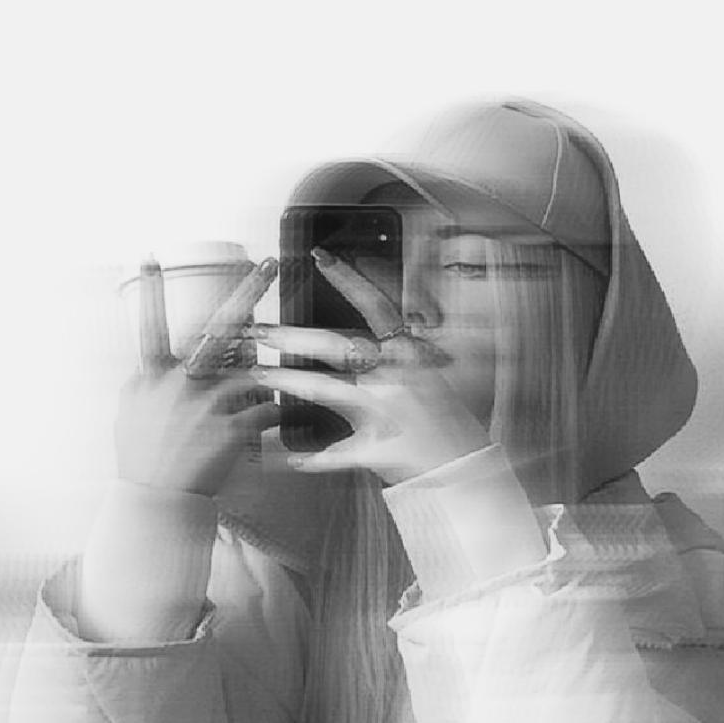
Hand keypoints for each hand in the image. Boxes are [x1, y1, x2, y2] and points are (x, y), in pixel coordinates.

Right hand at [116, 258, 279, 496]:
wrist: (156, 503)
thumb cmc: (143, 457)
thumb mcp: (133, 411)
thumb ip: (152, 379)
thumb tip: (167, 357)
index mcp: (152, 375)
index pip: (148, 325)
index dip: (150, 291)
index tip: (151, 256)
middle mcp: (180, 382)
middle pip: (219, 328)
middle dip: (247, 292)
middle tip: (269, 263)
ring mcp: (206, 404)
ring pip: (255, 372)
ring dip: (265, 381)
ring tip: (258, 396)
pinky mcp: (230, 429)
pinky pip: (268, 408)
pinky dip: (275, 413)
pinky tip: (272, 424)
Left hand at [249, 249, 489, 484]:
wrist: (465, 464)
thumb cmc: (447, 417)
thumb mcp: (435, 368)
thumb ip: (404, 342)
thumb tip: (382, 316)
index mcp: (411, 354)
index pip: (378, 306)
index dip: (349, 280)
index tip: (320, 258)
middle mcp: (396, 378)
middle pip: (337, 347)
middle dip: (293, 336)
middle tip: (260, 330)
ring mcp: (384, 414)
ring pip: (327, 391)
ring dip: (289, 381)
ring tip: (258, 373)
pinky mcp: (376, 449)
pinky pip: (336, 453)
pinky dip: (313, 458)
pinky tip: (291, 457)